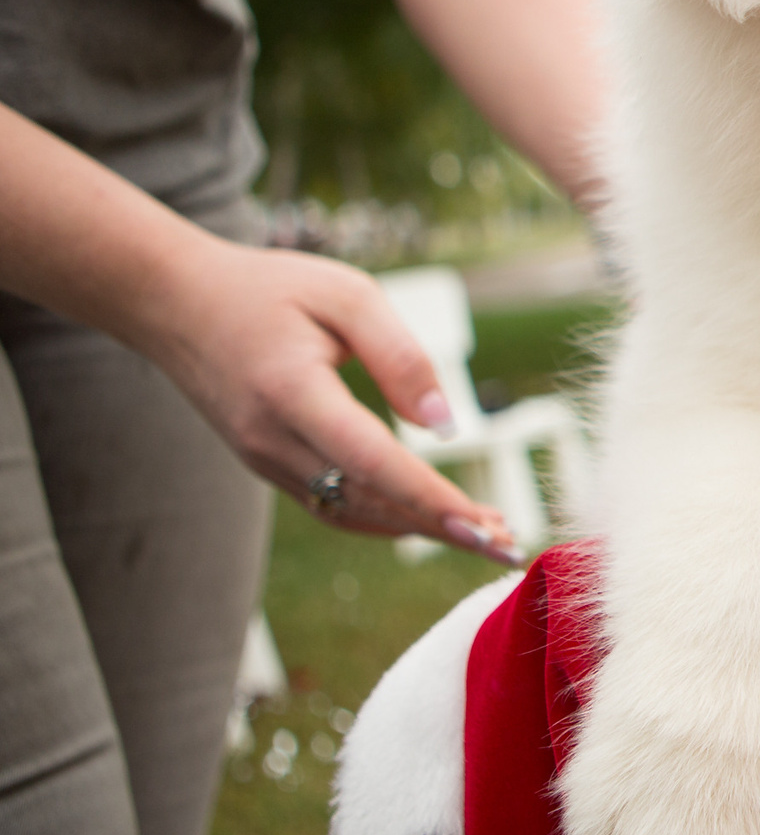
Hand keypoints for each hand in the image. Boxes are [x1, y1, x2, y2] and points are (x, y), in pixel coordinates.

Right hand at [137, 234, 520, 558]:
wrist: (176, 303)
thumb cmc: (268, 289)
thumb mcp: (346, 294)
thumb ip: (399, 355)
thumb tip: (444, 424)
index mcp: (291, 392)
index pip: (371, 460)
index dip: (430, 498)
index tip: (483, 525)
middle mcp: (271, 438)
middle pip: (367, 499)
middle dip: (441, 527)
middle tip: (507, 546)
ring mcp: (263, 458)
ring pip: (349, 511)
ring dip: (417, 528)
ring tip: (483, 533)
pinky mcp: (265, 463)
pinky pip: (330, 504)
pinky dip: (382, 516)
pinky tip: (428, 518)